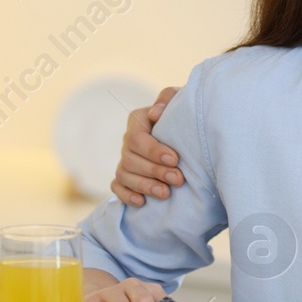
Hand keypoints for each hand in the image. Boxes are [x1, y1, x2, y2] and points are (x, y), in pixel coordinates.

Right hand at [110, 85, 183, 205]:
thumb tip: (155, 113)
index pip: (137, 138)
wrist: (185, 130)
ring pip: (124, 175)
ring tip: (166, 193)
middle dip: (154, 171)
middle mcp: (128, 141)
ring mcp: (125, 160)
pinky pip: (117, 187)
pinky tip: (142, 202)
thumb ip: (167, 98)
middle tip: (178, 179)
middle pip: (130, 159)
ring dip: (144, 186)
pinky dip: (126, 196)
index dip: (154, 151)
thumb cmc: (182, 114)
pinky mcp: (125, 176)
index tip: (175, 159)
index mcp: (138, 121)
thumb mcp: (179, 99)